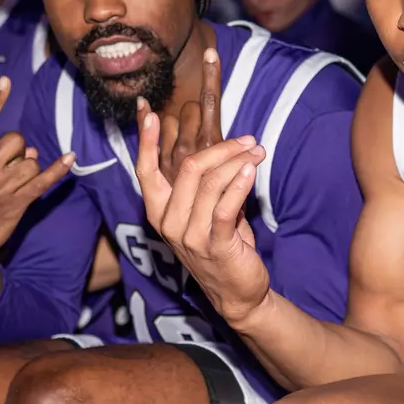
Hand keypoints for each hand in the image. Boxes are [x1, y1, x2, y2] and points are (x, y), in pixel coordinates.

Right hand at [0, 77, 74, 274]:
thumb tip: (29, 148)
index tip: (5, 80)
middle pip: (17, 140)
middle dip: (21, 150)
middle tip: (10, 169)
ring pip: (31, 162)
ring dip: (30, 170)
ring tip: (15, 186)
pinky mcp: (15, 204)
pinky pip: (42, 181)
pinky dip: (58, 169)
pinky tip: (70, 158)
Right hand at [134, 47, 270, 323]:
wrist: (238, 292)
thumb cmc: (223, 245)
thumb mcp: (208, 210)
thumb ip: (208, 182)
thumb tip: (223, 145)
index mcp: (159, 211)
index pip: (145, 170)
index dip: (147, 139)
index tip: (148, 111)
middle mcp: (168, 223)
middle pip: (188, 168)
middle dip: (221, 148)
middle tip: (248, 140)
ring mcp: (189, 236)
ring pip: (209, 183)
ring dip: (237, 162)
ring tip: (257, 152)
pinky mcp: (215, 246)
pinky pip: (224, 206)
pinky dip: (239, 183)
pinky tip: (250, 169)